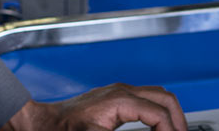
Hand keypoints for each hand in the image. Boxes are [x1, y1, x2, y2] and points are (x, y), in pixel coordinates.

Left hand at [0, 83, 187, 130]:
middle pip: (165, 98)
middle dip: (178, 119)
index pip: (158, 113)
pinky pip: (145, 98)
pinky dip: (158, 110)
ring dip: (170, 113)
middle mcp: (121, 91)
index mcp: (119, 100)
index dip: (171, 129)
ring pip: (157, 95)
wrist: (40, 124)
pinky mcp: (113, 98)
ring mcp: (118, 92)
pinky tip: (157, 126)